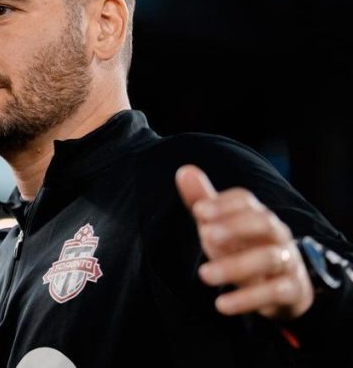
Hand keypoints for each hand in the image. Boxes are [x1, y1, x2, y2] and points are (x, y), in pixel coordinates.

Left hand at [175, 165, 313, 319]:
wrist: (283, 287)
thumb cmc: (243, 247)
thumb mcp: (220, 226)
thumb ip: (202, 201)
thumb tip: (184, 170)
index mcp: (256, 215)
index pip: (246, 201)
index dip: (223, 204)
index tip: (198, 211)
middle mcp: (276, 234)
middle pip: (264, 222)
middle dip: (236, 226)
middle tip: (206, 235)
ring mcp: (286, 261)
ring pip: (269, 258)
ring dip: (236, 266)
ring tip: (203, 275)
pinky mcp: (291, 290)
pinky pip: (276, 292)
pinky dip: (249, 299)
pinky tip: (221, 304)